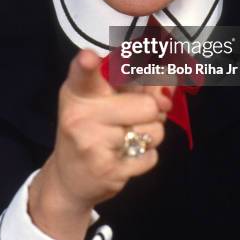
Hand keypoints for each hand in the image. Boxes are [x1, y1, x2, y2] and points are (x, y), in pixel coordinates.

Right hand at [28, 49, 172, 239]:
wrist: (69, 181)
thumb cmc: (92, 129)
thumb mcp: (106, 100)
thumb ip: (138, 84)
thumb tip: (170, 78)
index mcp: (79, 91)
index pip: (83, 73)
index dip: (87, 64)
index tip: (88, 58)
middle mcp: (81, 115)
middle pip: (147, 105)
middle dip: (151, 112)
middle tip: (133, 118)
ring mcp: (93, 144)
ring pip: (154, 131)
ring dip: (149, 135)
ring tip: (127, 139)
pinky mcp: (109, 172)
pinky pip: (151, 157)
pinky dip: (145, 157)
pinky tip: (124, 157)